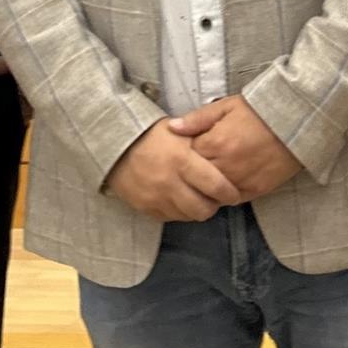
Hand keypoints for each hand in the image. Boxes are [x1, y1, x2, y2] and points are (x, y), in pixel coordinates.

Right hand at [105, 120, 242, 221]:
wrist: (113, 144)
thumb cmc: (150, 135)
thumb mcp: (178, 130)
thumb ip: (200, 141)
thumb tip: (225, 151)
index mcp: (182, 160)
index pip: (216, 186)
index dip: (230, 192)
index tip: (234, 192)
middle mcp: (170, 182)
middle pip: (203, 209)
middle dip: (214, 205)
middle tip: (215, 197)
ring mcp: (156, 198)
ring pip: (188, 216)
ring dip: (196, 209)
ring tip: (196, 196)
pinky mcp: (145, 208)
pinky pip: (170, 217)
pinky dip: (178, 211)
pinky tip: (178, 198)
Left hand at [166, 96, 302, 201]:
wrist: (297, 120)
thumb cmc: (259, 110)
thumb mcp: (226, 106)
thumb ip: (197, 119)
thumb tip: (172, 128)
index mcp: (216, 143)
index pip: (187, 158)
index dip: (186, 154)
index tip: (188, 150)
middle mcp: (226, 165)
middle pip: (198, 179)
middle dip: (195, 173)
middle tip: (196, 165)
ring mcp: (242, 180)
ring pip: (214, 193)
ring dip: (209, 187)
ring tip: (209, 176)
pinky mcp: (257, 189)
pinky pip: (234, 198)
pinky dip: (227, 194)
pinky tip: (225, 184)